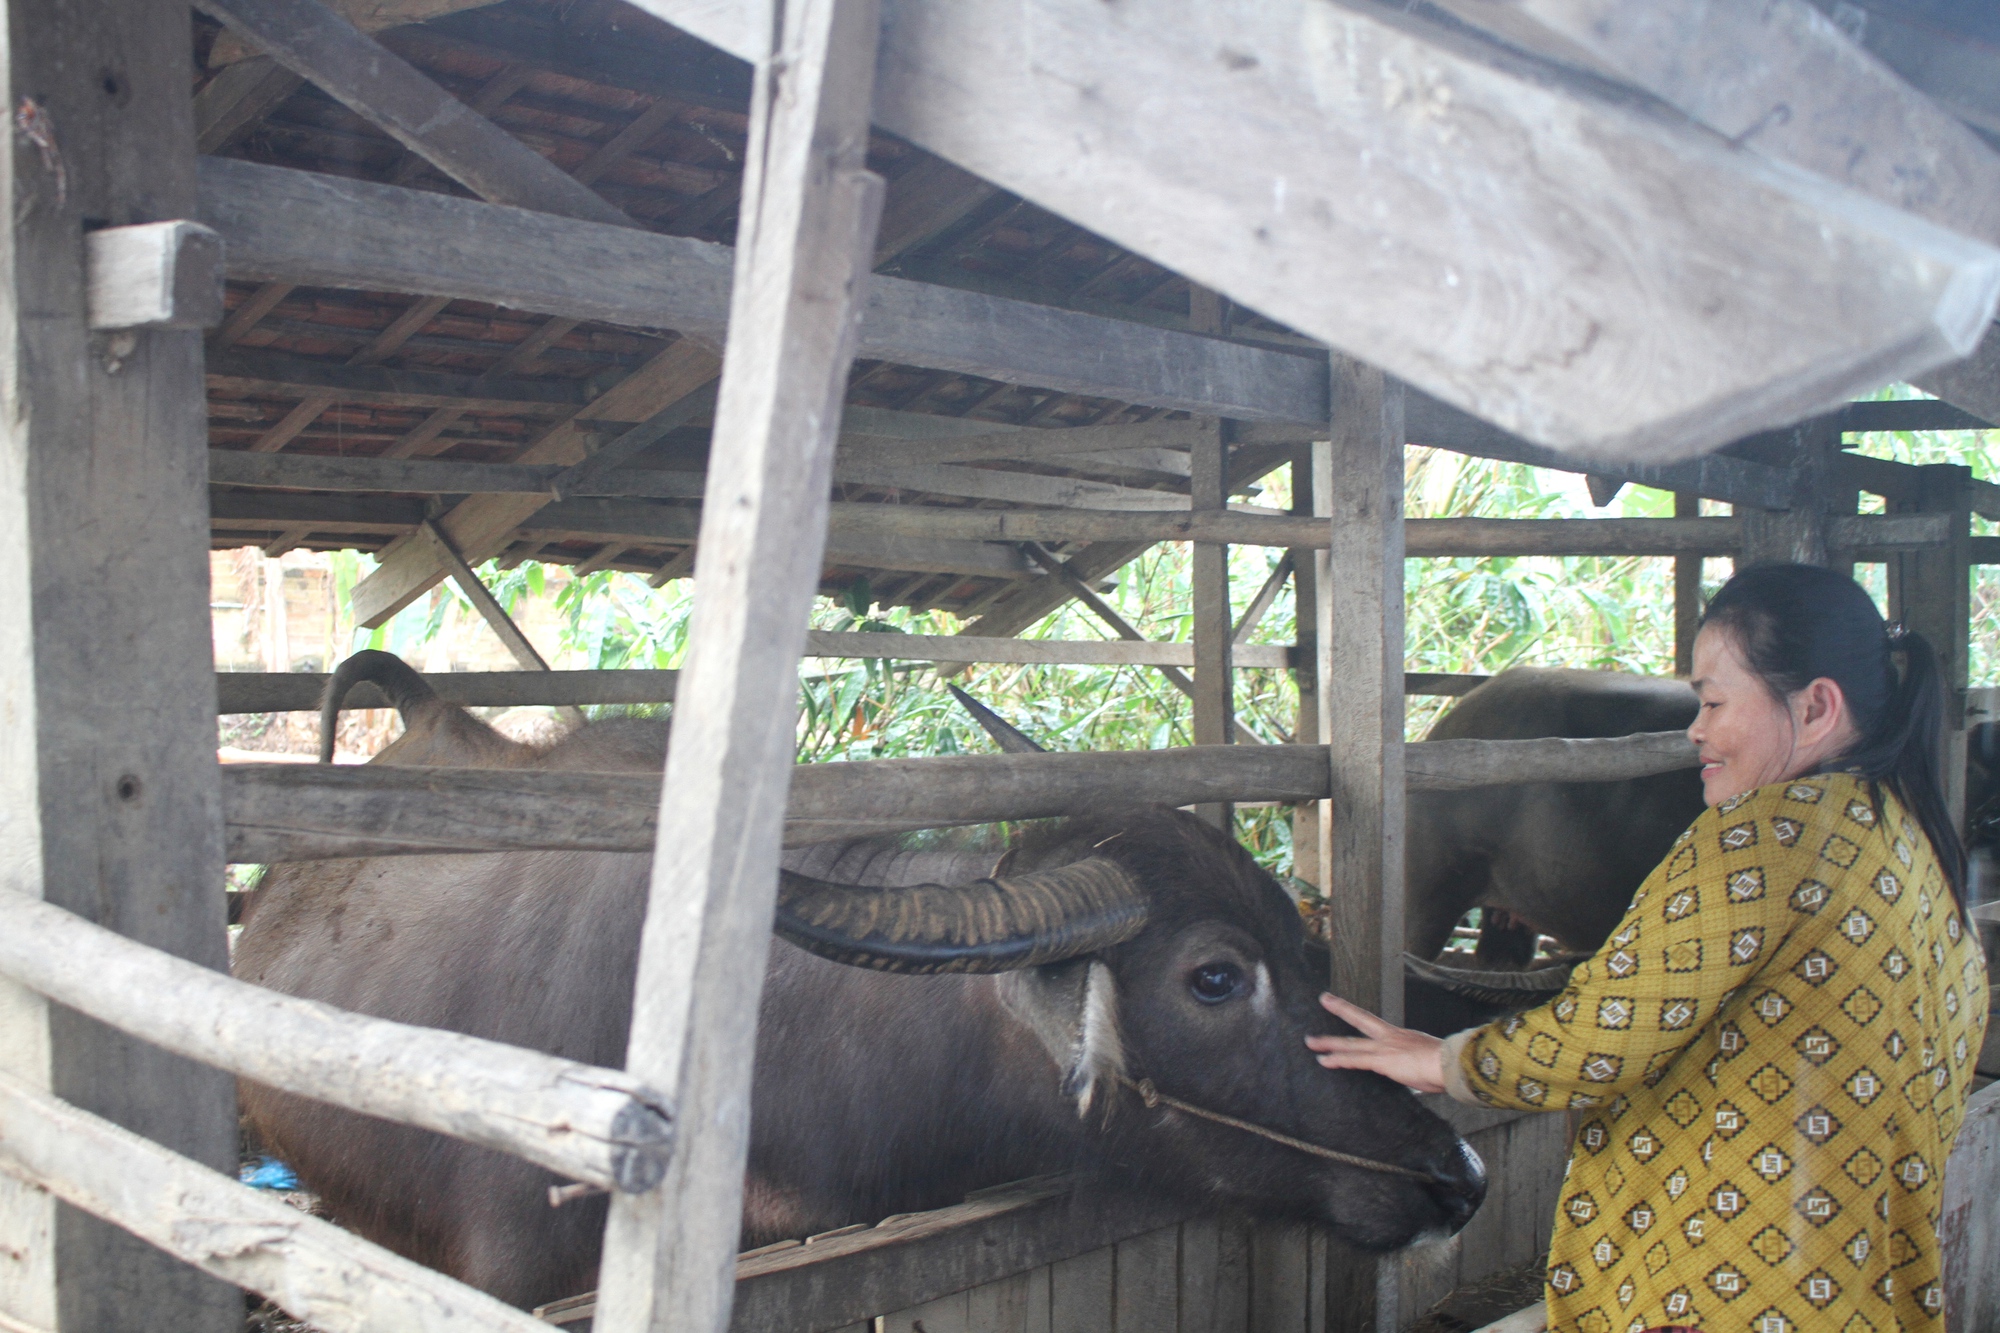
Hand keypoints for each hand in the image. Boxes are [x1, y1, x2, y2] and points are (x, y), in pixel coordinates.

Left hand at [1306, 994, 1446, 1094]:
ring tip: (1310, 1042)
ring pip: (1350, 1043)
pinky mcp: (1381, 1060)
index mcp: (1401, 1036)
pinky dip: (1338, 1060)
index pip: (1375, 1024)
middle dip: (1341, 1009)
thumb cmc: (1444, 1067)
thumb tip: (1418, 1077)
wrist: (1449, 1065)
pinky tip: (1324, 1061)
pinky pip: (1354, 1060)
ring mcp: (1384, 1047)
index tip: (1350, 1007)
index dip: (1362, 1015)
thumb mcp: (1426, 1063)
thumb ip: (1415, 1068)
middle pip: (1359, 1020)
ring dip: (1328, 1043)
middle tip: (1324, 999)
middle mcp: (1390, 1037)